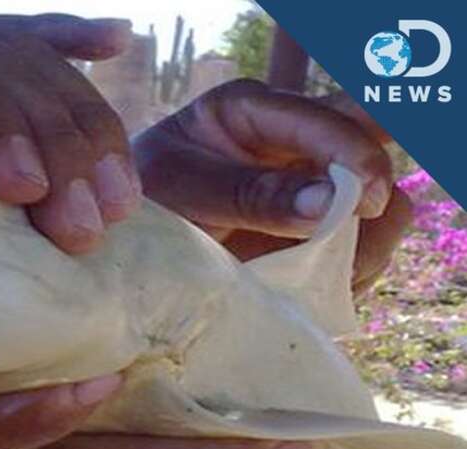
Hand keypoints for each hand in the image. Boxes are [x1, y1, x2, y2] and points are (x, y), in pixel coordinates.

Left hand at [133, 80, 411, 293]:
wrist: (119, 254)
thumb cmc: (140, 203)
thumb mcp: (181, 190)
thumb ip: (250, 194)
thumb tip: (328, 203)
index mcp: (251, 111)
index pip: (326, 116)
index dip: (353, 153)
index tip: (359, 199)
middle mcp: (291, 143)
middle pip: (373, 144)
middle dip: (374, 184)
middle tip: (360, 222)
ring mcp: (309, 190)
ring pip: (381, 204)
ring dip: (367, 238)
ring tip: (330, 268)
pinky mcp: (314, 238)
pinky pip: (363, 251)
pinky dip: (354, 272)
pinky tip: (316, 285)